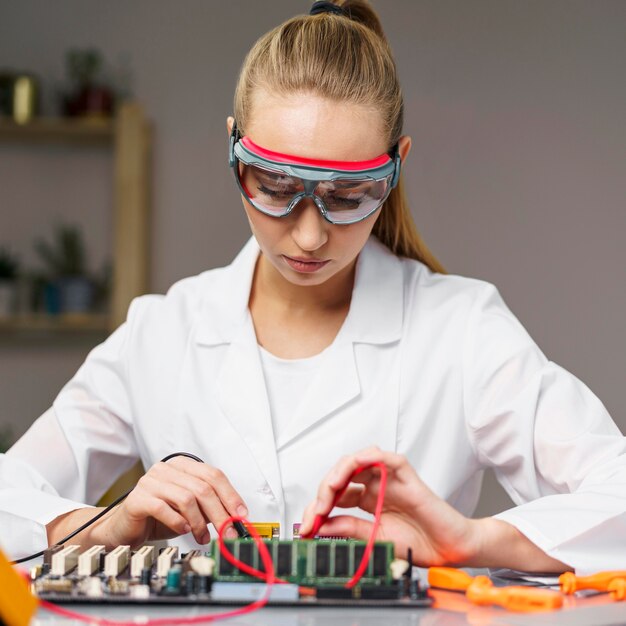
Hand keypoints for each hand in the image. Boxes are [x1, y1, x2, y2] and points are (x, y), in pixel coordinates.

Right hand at [100, 457, 247, 547]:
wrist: (124, 528)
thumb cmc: (159, 517)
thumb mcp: (191, 511)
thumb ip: (210, 509)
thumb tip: (235, 518)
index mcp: (183, 465)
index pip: (213, 475)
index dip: (230, 495)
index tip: (241, 515)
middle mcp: (167, 468)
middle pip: (203, 488)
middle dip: (220, 513)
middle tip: (228, 532)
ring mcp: (151, 480)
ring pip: (186, 498)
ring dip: (199, 522)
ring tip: (202, 537)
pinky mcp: (138, 497)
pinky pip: (164, 508)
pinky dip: (178, 522)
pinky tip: (183, 531)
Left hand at [299, 446, 480, 566]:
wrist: (449, 551)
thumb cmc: (419, 543)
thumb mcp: (374, 538)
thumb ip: (349, 528)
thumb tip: (320, 525)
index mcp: (367, 500)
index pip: (335, 495)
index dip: (318, 507)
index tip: (307, 526)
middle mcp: (375, 485)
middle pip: (341, 475)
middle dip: (323, 491)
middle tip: (316, 511)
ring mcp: (389, 478)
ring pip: (357, 461)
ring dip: (339, 472)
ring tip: (329, 492)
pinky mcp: (405, 474)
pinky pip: (386, 457)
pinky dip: (368, 457)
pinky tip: (353, 468)